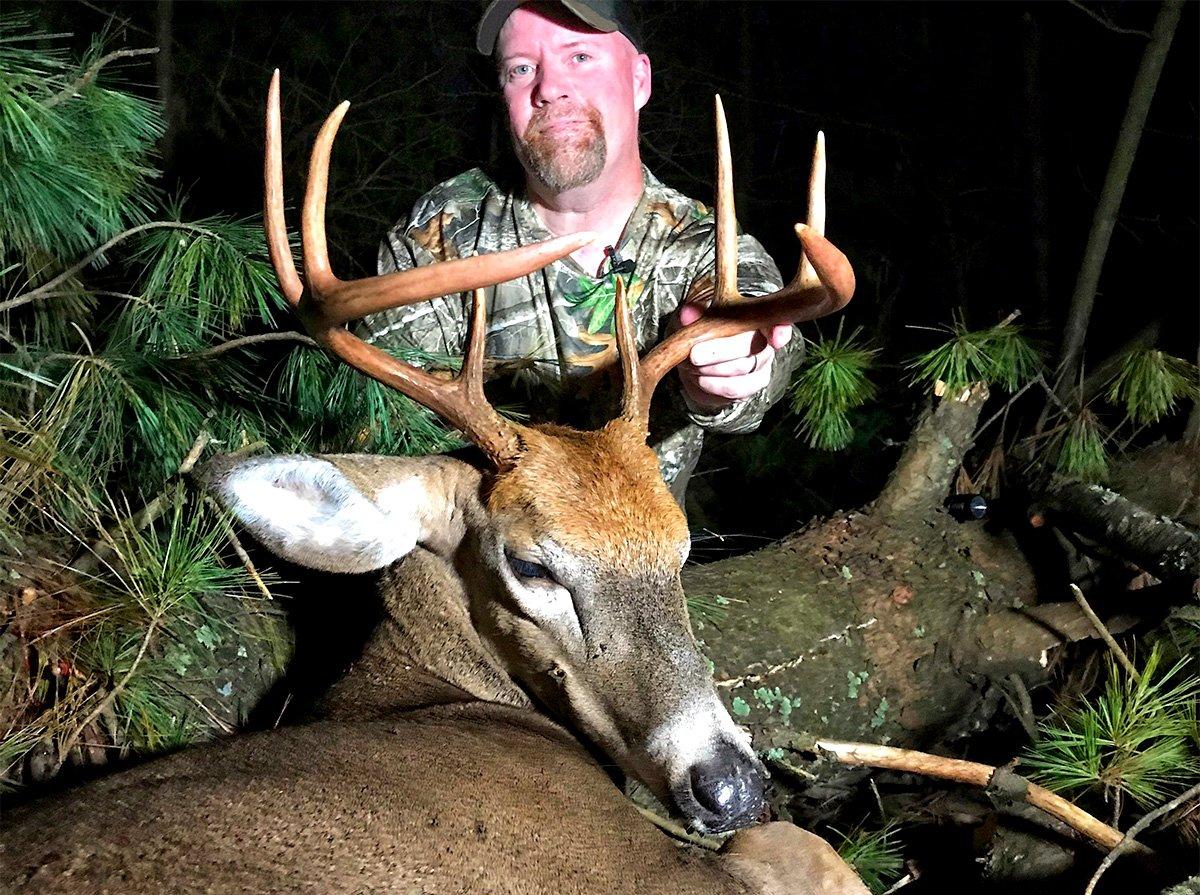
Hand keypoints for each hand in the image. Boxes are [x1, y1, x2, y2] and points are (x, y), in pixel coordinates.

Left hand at [675, 302, 792, 411]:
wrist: (698, 361)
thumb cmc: (706, 331)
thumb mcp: (698, 317)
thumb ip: (695, 313)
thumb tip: (687, 314)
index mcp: (759, 318)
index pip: (777, 322)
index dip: (780, 330)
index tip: (776, 339)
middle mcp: (766, 341)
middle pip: (751, 347)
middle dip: (719, 351)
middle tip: (694, 355)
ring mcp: (762, 365)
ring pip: (741, 369)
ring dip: (711, 370)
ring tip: (691, 366)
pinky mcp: (753, 386)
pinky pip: (736, 389)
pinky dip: (713, 385)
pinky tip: (700, 379)